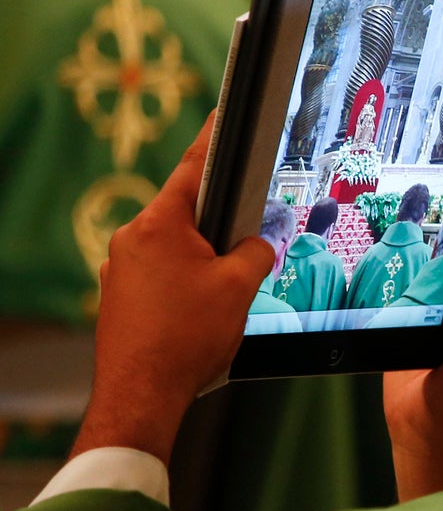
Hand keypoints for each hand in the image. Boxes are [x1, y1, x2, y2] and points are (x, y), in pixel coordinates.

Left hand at [74, 115, 273, 463]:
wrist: (143, 393)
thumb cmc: (186, 338)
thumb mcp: (239, 287)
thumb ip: (254, 253)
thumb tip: (254, 246)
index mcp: (158, 226)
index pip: (192, 171)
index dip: (212, 143)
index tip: (221, 116)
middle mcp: (131, 241)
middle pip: (187, 217)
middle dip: (220, 234)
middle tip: (244, 256)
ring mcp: (120, 270)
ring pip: (176, 252)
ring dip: (203, 269)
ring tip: (221, 303)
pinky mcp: (120, 298)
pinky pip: (162, 279)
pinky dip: (185, 291)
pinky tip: (200, 320)